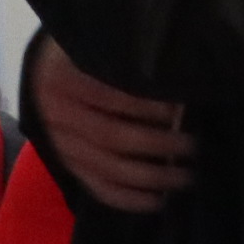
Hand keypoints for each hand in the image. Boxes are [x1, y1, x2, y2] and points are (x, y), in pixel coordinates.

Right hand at [28, 35, 195, 214]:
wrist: (50, 70)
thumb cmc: (89, 52)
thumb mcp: (101, 44)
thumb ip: (130, 61)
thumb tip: (179, 83)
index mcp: (63, 78)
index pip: (109, 96)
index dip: (146, 106)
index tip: (180, 108)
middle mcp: (58, 115)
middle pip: (112, 136)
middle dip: (158, 143)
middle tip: (193, 145)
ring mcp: (62, 145)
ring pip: (108, 168)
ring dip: (152, 176)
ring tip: (186, 176)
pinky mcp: (70, 166)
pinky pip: (99, 189)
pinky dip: (130, 199)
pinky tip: (159, 200)